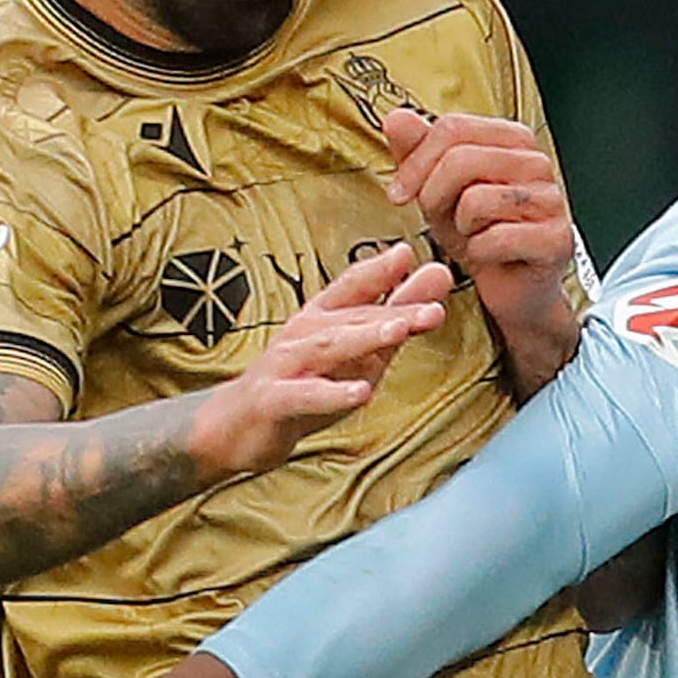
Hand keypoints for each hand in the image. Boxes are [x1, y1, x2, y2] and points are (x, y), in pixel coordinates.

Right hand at [186, 244, 455, 482]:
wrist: (239, 425)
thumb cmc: (304, 382)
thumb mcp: (357, 352)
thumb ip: (396, 316)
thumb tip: (438, 275)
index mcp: (323, 317)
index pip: (353, 286)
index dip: (380, 269)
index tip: (410, 252)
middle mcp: (304, 332)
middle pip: (354, 318)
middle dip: (394, 310)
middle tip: (434, 307)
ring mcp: (287, 364)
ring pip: (329, 347)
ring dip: (365, 337)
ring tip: (400, 331)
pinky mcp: (275, 399)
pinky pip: (307, 395)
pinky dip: (333, 394)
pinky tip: (361, 393)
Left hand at [382, 104, 582, 390]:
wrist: (511, 286)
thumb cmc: (480, 234)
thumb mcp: (438, 190)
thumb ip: (417, 153)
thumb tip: (397, 118)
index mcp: (512, 139)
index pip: (453, 128)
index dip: (415, 162)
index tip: (399, 193)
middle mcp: (536, 162)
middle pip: (460, 159)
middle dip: (433, 195)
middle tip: (436, 218)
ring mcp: (551, 200)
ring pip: (475, 199)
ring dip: (460, 227)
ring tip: (471, 235)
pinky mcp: (555, 239)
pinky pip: (495, 238)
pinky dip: (479, 253)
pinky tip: (489, 255)